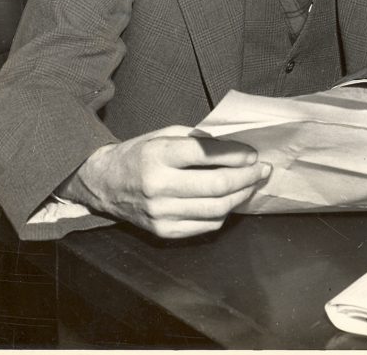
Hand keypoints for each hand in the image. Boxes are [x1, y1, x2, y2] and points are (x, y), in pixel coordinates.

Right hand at [58, 125, 270, 237]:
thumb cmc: (138, 154)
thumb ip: (196, 139)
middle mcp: (159, 186)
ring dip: (242, 196)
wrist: (104, 184)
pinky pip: (206, 225)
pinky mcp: (164, 232)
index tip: (252, 153)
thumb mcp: (163, 134)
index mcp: (158, 155)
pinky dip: (224, 213)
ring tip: (252, 184)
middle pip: (217, 185)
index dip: (236, 154)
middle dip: (247, 177)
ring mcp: (161, 213)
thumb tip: (234, 145)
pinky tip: (231, 201)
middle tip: (263, 169)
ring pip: (216, 208)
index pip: (206, 154)